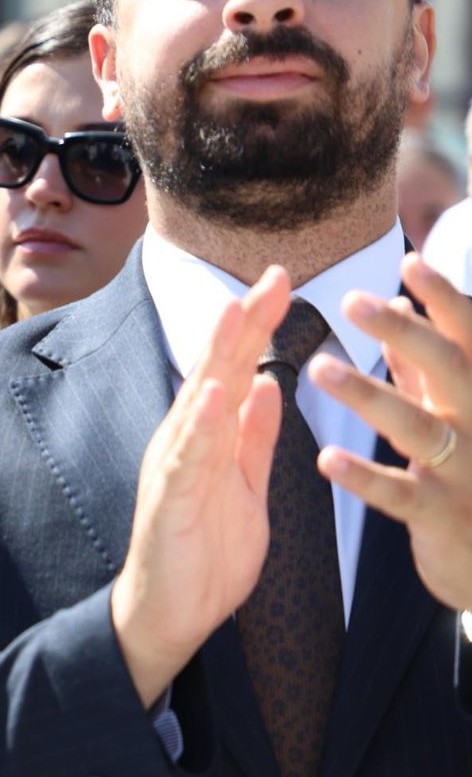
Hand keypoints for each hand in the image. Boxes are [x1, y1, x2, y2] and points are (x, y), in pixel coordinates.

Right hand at [111, 266, 289, 707]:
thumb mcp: (245, 485)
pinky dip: (200, 424)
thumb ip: (254, 438)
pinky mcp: (168, 498)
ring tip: (235, 314)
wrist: (167, 611)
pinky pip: (186, 456)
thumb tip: (270, 385)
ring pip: (197, 401)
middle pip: (215, 369)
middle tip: (270, 275)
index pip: (234, 367)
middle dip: (242, 321)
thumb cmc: (204, 554)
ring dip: (216, 357)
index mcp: (206, 435)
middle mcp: (184, 439)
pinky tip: (215, 395)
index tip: (281, 281)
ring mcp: (173, 466)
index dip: (256, 324)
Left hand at [313, 254, 471, 608]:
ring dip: (369, 395)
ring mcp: (467, 470)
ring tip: (319, 368)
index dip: (445, 299)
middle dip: (404, 334)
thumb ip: (423, 362)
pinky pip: (400, 494)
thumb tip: (398, 301)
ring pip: (419, 428)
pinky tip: (326, 457)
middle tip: (350, 300)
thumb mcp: (455, 408)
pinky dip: (363, 476)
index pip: (470, 337)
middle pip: (451, 370)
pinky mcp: (443, 515)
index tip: (410, 261)